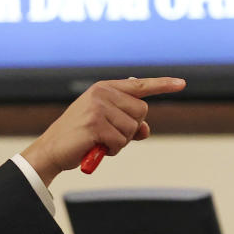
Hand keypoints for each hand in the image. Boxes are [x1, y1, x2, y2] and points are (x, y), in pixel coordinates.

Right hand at [21, 77, 185, 185]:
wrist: (52, 148)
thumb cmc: (78, 136)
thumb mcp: (104, 125)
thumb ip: (126, 122)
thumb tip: (145, 129)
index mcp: (103, 88)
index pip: (139, 85)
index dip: (162, 84)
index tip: (181, 83)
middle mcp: (101, 93)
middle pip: (141, 112)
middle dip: (130, 129)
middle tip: (109, 135)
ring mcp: (98, 107)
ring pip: (133, 129)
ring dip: (120, 142)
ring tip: (99, 141)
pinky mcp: (95, 124)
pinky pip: (120, 141)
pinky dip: (111, 149)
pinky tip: (96, 147)